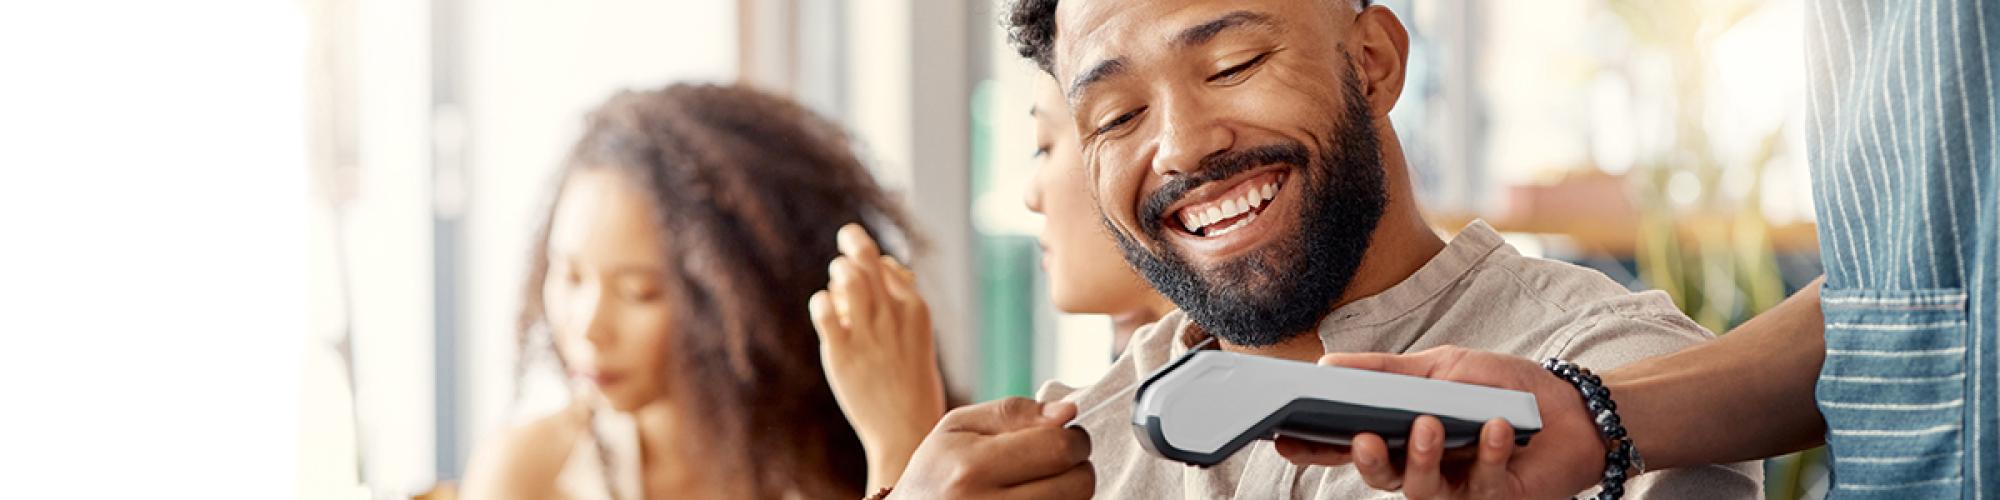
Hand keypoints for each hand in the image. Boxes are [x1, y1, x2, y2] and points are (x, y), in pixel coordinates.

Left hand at [809, 224, 946, 488]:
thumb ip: (904, 301)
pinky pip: (824, 309)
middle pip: (867, 260)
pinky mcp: (841, 352)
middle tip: (845, 239)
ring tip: (837, 282)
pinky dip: (821, 301)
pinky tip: (825, 310)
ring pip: (846, 277)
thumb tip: (887, 266)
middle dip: (852, 243)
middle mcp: (893, 316)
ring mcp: (867, 333)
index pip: (887, 265)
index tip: (865, 269)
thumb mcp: (919, 337)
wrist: (906, 430)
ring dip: (837, 271)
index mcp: (917, 310)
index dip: (872, 261)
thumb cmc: (913, 384)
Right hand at [892, 398, 1093, 498]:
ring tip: (1039, 483)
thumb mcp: (958, 427)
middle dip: (1077, 465)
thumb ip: (1014, 412)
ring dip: (1070, 491)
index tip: (1065, 435)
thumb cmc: (936, 471)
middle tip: (1055, 461)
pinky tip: (1034, 499)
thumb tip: (1067, 412)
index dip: (1073, 436)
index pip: (1058, 448)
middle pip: (1077, 484)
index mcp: (971, 468)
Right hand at [1272, 346, 1605, 499]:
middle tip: (1362, 437)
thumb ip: (1386, 372)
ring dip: (1422, 459)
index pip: (1348, 447)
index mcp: (1401, 437)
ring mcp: (1457, 489)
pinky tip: (1493, 428)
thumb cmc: (1505, 387)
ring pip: (1420, 491)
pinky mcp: (1495, 499)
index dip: (1314, 448)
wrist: (1576, 407)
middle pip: (1378, 477)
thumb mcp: (1441, 367)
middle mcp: (1422, 469)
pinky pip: (1481, 485)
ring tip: (1431, 424)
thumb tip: (1326, 365)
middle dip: (1366, 461)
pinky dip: (1486, 452)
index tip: (1284, 439)